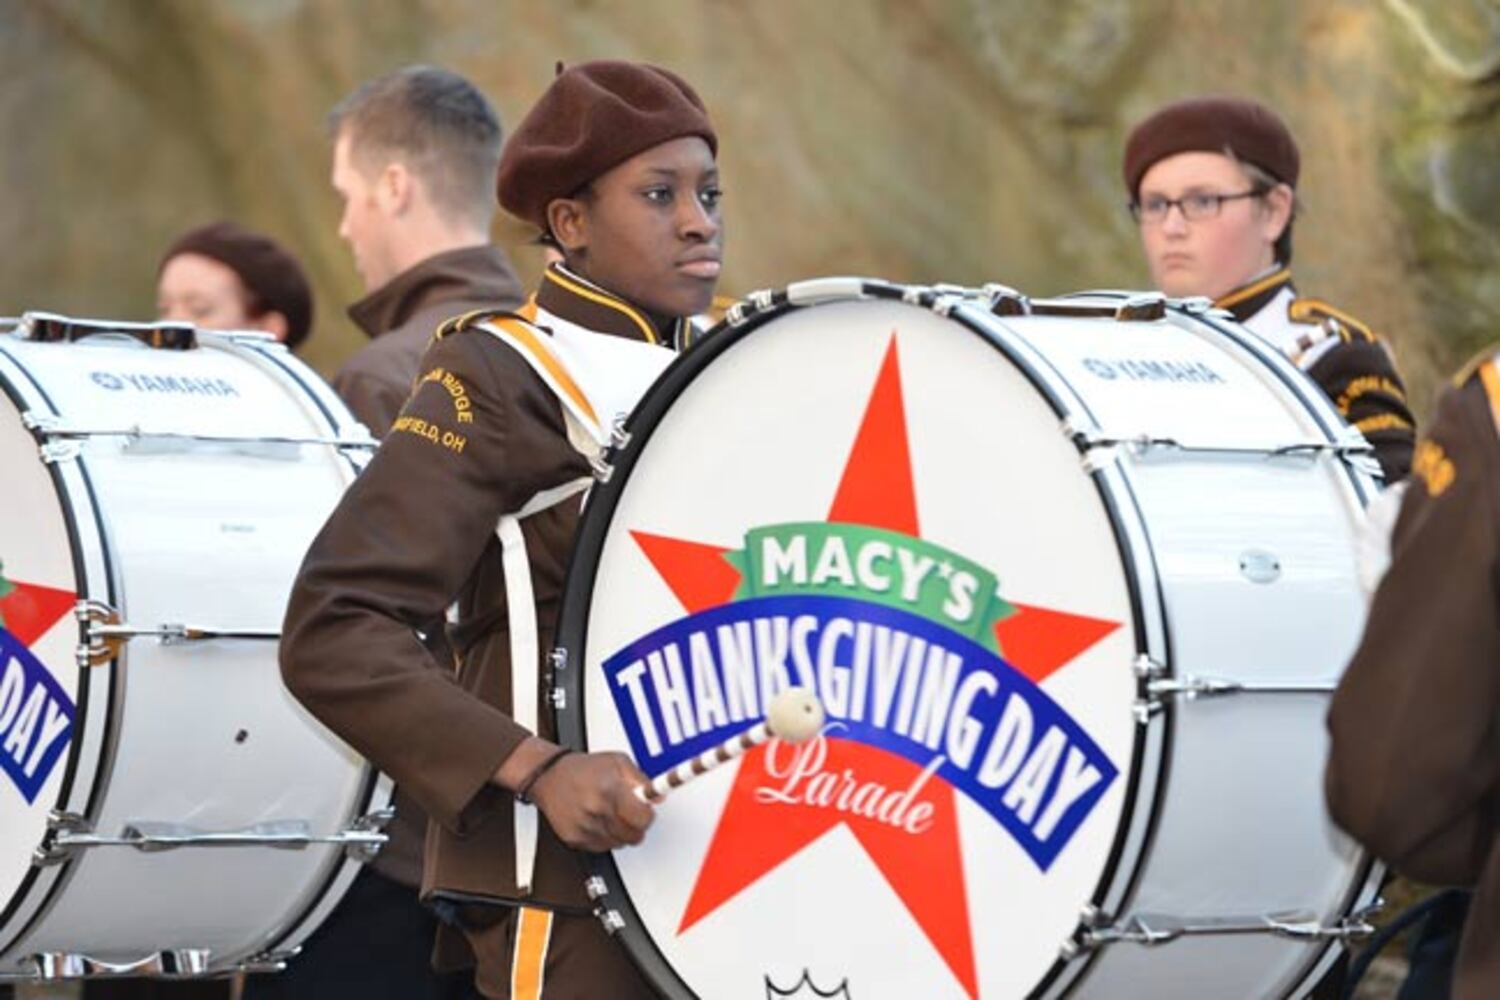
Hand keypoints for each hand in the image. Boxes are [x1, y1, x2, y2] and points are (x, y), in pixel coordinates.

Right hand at [529, 751, 654, 851]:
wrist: (548, 776)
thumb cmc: (583, 768)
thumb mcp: (617, 762)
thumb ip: (641, 779)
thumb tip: (658, 796)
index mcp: (609, 789)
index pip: (643, 818)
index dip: (648, 815)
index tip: (646, 809)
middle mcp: (596, 810)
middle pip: (634, 836)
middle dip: (637, 825)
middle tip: (630, 811)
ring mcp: (585, 827)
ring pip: (620, 844)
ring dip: (621, 832)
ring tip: (611, 813)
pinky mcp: (575, 839)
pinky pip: (602, 848)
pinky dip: (605, 837)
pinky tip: (598, 820)